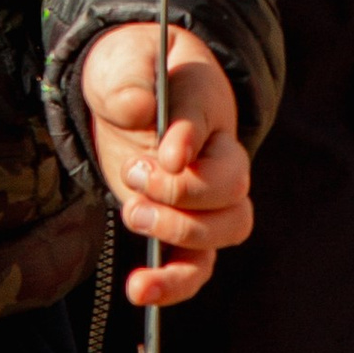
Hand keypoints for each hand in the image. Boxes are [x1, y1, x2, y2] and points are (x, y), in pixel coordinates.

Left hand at [78, 18, 252, 307]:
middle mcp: (219, 155)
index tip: (165, 151)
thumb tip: (142, 110)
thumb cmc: (132, 71)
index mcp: (206, 102)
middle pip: (231, 190)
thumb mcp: (122, 61)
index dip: (188, 139)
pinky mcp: (183, 226)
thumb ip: (128, 80)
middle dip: (180, 194)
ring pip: (225, 231)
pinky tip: (140, 291)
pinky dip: (173, 284)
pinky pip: (196, 266)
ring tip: (133, 214)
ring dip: (180, 234)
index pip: (207, 122)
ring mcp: (206, 196)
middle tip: (134, 174)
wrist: (134, 91)